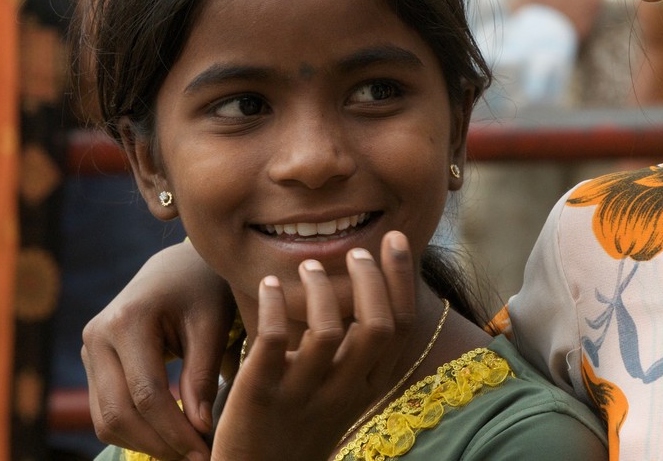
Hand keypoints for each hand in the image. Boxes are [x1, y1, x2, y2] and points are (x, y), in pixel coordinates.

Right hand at [82, 242, 232, 460]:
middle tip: (197, 459)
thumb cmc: (203, 288)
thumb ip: (202, 374)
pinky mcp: (93, 361)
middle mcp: (97, 335)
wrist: (178, 265)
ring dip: (144, 442)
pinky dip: (134, 429)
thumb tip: (199, 429)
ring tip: (185, 452)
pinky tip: (169, 437)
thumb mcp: (212, 323)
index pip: (147, 394)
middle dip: (158, 443)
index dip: (176, 430)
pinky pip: (105, 409)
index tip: (206, 451)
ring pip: (105, 418)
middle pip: (117, 412)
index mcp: (128, 319)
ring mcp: (89, 348)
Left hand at [211, 232, 416, 460]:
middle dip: (370, 279)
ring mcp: (302, 395)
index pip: (400, 328)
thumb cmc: (299, 423)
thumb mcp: (341, 391)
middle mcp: (342, 393)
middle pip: (376, 327)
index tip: (396, 239)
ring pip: (327, 331)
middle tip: (354, 252)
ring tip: (308, 267)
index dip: (402, 278)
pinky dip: (274, 305)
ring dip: (320, 289)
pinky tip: (270, 285)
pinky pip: (272, 341)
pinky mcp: (260, 395)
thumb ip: (356, 351)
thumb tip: (369, 288)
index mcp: (366, 388)